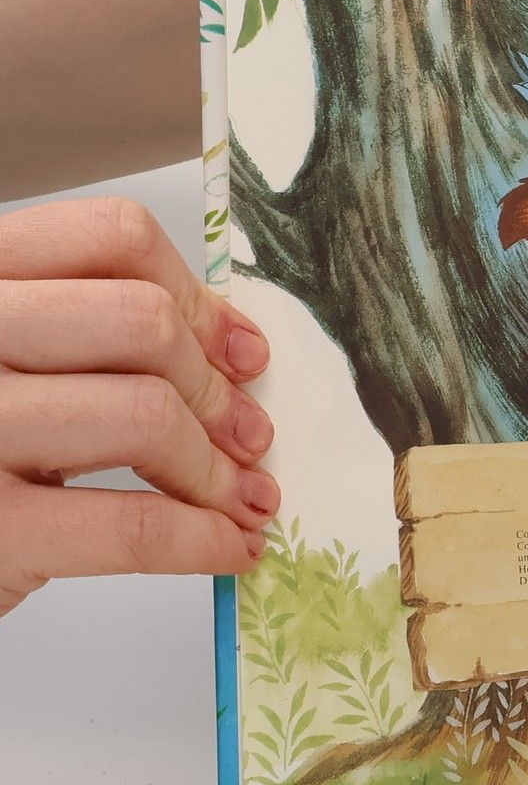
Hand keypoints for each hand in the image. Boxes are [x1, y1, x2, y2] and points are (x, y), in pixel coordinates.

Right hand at [0, 198, 277, 616]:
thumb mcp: (10, 364)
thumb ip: (93, 333)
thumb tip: (236, 348)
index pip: (113, 237)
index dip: (199, 299)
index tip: (241, 354)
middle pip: (141, 320)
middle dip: (215, 389)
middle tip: (246, 437)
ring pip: (145, 413)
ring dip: (215, 468)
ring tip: (240, 498)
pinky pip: (133, 524)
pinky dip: (203, 539)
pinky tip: (228, 547)